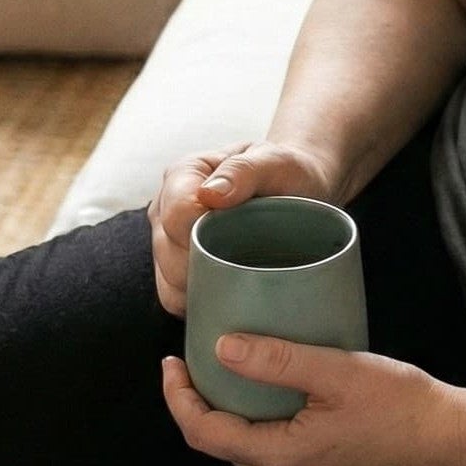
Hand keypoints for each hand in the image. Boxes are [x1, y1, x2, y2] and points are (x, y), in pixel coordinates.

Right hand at [147, 138, 338, 316]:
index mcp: (184, 174)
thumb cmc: (286, 172)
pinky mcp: (178, 267)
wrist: (298, 188)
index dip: (205, 238)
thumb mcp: (275, 161)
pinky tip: (232, 298)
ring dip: (203, 292)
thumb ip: (243, 171)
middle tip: (252, 271)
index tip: (245, 245)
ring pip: (168, 283)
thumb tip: (209, 195)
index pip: (176, 216)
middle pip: (168, 254)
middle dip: (207, 269)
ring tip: (243, 285)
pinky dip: (203, 304)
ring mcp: (168, 240)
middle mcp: (167, 207)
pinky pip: (176, 298)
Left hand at [161, 334, 465, 465]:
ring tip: (224, 368)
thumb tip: (221, 347)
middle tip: (191, 359)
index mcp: (282, 458)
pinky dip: (256, 419)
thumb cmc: (402, 406)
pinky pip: (272, 448)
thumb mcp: (338, 372)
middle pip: (219, 443)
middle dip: (196, 403)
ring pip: (246, 447)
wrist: (452, 442)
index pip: (204, 433)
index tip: (170, 361)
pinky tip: (269, 390)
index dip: (178, 398)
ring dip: (226, 411)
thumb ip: (278, 360)